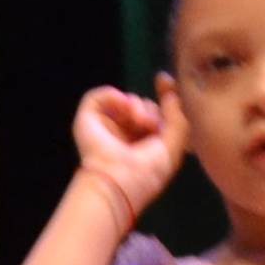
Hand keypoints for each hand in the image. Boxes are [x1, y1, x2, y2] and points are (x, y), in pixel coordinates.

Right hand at [73, 87, 184, 220]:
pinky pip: (98, 96)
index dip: (162, 96)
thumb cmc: (147, 172)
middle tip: (151, 124)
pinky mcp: (87, 120)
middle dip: (151, 109)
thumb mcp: (173, 147)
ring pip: (124, 100)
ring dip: (136, 105)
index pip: (155, 115)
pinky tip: (124, 105)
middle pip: (143, 106)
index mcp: (145, 144)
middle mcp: (125, 135)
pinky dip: (112, 96)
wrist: (118, 183)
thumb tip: (172, 95)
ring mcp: (106, 127)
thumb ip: (177, 119)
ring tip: (140, 120)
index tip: (165, 81)